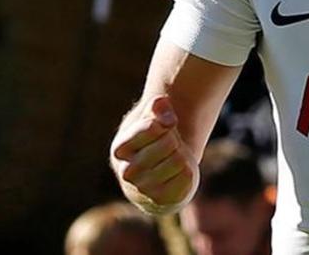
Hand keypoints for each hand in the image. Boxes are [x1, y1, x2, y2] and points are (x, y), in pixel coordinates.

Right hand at [110, 95, 197, 213]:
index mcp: (120, 148)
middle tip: (168, 148)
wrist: (159, 175)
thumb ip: (157, 108)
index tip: (162, 128)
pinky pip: (187, 177)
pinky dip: (188, 172)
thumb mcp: (152, 119)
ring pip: (180, 161)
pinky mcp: (161, 201)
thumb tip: (163, 109)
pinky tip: (176, 175)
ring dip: (181, 157)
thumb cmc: (154, 142)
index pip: (153, 126)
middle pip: (169, 143)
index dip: (165, 124)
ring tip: (171, 161)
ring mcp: (143, 189)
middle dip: (174, 142)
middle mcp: (127, 172)